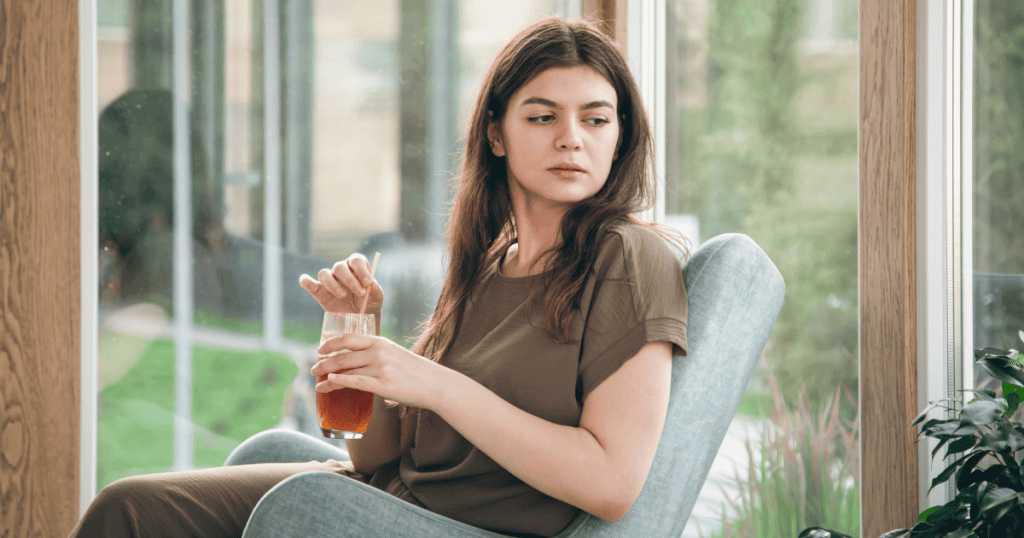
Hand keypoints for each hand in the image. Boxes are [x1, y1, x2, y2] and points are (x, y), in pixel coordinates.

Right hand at [299, 253, 383, 313]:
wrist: (360, 318)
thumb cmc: (369, 303)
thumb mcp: (377, 297)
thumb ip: (375, 289)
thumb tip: (371, 284)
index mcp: (357, 266)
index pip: (356, 260)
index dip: (361, 269)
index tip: (367, 283)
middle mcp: (342, 270)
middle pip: (339, 267)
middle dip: (350, 280)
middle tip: (360, 293)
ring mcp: (330, 280)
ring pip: (324, 273)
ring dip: (333, 284)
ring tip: (343, 296)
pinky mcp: (319, 291)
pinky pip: (307, 282)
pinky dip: (306, 281)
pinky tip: (309, 284)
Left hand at [311, 332, 446, 409]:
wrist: (434, 383)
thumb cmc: (415, 371)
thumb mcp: (395, 354)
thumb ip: (377, 353)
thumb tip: (358, 360)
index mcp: (380, 341)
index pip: (348, 338)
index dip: (330, 344)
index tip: (320, 350)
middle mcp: (378, 351)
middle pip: (342, 355)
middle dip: (323, 362)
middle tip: (313, 369)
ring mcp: (380, 368)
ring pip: (345, 369)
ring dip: (326, 376)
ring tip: (317, 383)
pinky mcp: (383, 384)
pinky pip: (355, 382)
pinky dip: (339, 382)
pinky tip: (328, 383)